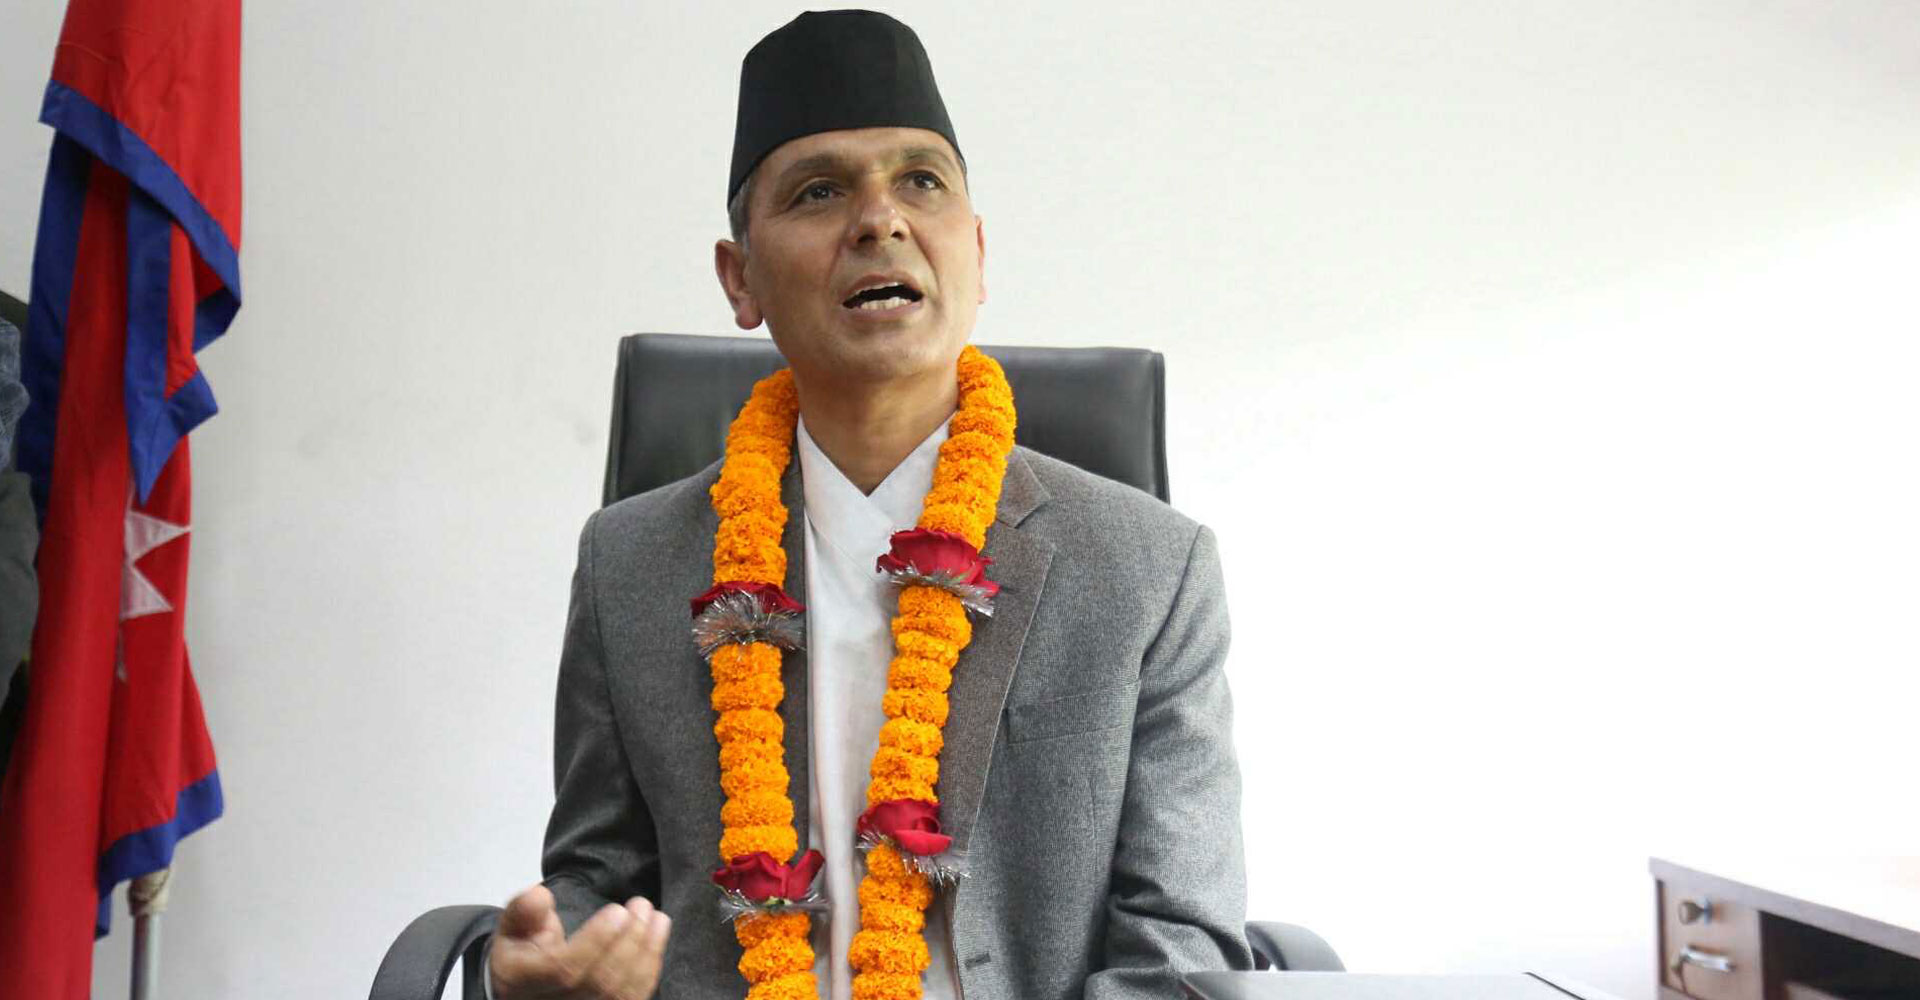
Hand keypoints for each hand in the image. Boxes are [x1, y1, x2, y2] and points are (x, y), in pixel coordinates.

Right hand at [489, 884, 671, 999]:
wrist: (525, 990)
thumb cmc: (523, 956)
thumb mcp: (512, 927)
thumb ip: (524, 910)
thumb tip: (540, 896)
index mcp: (523, 980)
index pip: (563, 968)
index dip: (595, 940)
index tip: (617, 911)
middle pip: (599, 982)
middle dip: (628, 940)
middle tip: (642, 906)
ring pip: (621, 994)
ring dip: (646, 953)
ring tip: (657, 919)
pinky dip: (649, 971)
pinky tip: (655, 943)